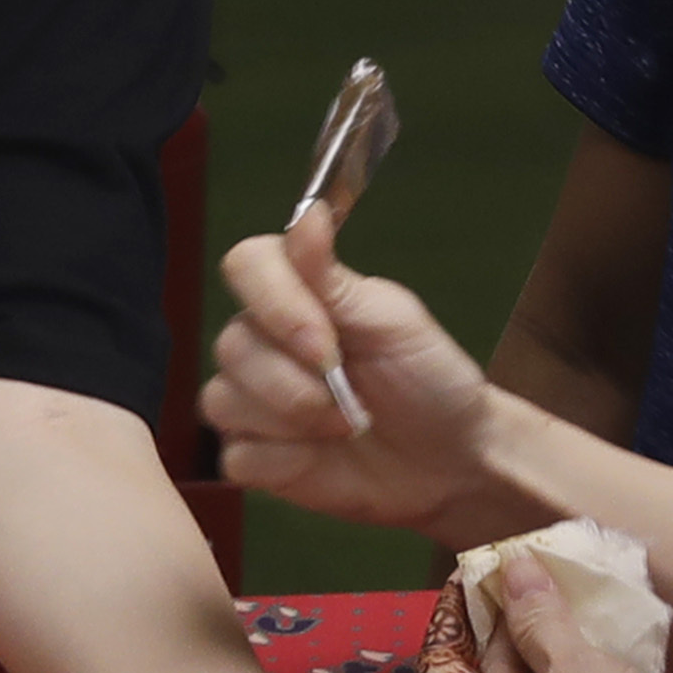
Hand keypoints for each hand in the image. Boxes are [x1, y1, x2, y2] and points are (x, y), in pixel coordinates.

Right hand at [201, 214, 547, 544]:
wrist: (450, 461)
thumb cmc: (429, 380)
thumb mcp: (391, 320)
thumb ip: (333, 275)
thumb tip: (307, 211)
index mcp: (297, 294)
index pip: (245, 266)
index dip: (276, 305)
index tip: (327, 344)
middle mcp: (264, 342)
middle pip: (230, 344)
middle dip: (297, 382)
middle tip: (354, 403)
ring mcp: (252, 400)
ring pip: (223, 401)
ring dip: (292, 422)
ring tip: (344, 430)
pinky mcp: (252, 456)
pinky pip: (234, 455)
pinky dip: (281, 461)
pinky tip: (319, 460)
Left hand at [422, 547, 672, 672]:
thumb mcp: (579, 672)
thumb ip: (541, 620)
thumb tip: (513, 567)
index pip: (438, 663)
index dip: (453, 615)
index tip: (481, 575)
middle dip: (498, 627)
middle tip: (527, 579)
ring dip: (533, 653)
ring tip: (560, 604)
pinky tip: (585, 653)